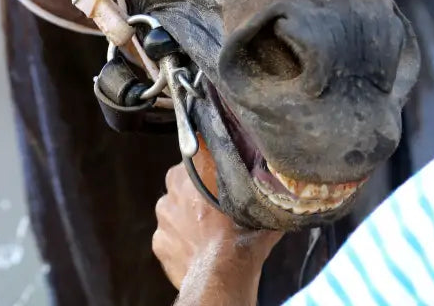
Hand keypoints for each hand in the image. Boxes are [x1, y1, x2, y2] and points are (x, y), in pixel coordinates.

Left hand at [153, 143, 282, 295]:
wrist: (221, 278)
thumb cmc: (239, 240)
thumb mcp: (257, 210)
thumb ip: (260, 193)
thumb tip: (274, 184)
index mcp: (193, 170)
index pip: (198, 155)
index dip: (211, 166)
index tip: (221, 178)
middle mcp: (173, 188)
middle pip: (184, 182)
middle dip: (197, 192)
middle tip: (216, 207)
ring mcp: (164, 216)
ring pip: (175, 209)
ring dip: (187, 217)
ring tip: (207, 231)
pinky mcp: (158, 241)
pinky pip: (169, 236)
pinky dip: (180, 240)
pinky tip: (197, 248)